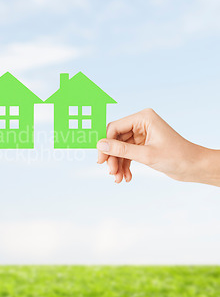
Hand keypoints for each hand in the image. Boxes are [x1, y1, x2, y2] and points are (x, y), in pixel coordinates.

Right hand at [96, 108, 219, 185]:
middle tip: (111, 172)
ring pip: (120, 148)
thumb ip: (121, 150)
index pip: (115, 128)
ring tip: (119, 178)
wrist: (194, 167)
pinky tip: (126, 176)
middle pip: (116, 139)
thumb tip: (101, 145)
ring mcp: (142, 134)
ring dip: (118, 164)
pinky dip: (125, 165)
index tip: (101, 159)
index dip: (105, 144)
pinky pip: (127, 154)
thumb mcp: (146, 155)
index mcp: (143, 118)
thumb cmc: (177, 157)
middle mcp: (141, 123)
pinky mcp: (143, 145)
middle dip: (113, 157)